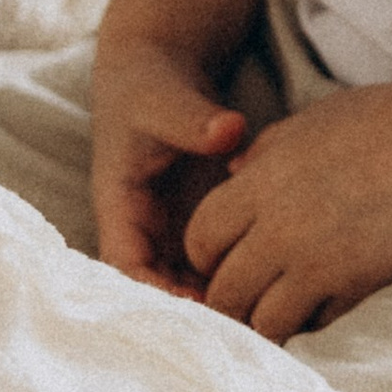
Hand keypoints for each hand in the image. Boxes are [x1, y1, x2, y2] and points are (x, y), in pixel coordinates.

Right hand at [90, 34, 251, 292]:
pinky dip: (235, 279)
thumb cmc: (151, 85)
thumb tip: (229, 131)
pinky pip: (211, 265)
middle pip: (158, 288)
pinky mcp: (197, 224)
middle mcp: (142, 228)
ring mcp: (169, 229)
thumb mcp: (165, 99)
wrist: (160, 68)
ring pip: (186, 284)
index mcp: (119, 206)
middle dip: (193, 311)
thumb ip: (193, 118)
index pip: (126, 267)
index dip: (155, 292)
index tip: (197, 304)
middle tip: (241, 324)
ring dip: (216, 303)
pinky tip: (272, 289)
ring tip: (262, 317)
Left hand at [182, 78, 391, 342]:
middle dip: (227, 298)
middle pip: (223, 290)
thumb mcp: (310, 122)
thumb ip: (264, 152)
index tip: (221, 256)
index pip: (201, 237)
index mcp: (262, 183)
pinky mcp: (358, 288)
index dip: (204, 252)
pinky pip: (315, 327)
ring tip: (277, 315)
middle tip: (243, 298)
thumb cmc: (385, 120)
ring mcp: (319, 264)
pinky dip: (311, 326)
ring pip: (263, 322)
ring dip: (265, 321)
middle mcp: (281, 229)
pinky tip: (320, 311)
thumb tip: (231, 173)